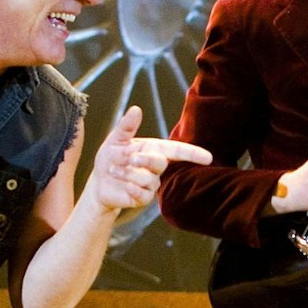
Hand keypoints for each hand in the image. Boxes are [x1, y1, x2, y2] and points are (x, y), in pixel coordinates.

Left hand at [86, 107, 212, 211]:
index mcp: (154, 149)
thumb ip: (127, 126)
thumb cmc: (110, 158)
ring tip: (113, 170)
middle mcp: (156, 167)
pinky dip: (131, 188)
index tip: (208, 158)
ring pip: (149, 179)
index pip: (177, 151)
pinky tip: (123, 185)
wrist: (99, 182)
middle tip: (130, 159)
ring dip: (128, 173)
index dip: (193, 153)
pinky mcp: (143, 199)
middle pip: (161, 162)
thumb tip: (136, 109)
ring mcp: (151, 183)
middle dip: (145, 160)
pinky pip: (143, 194)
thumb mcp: (116, 139)